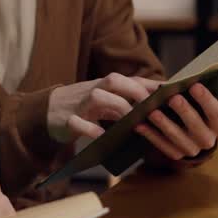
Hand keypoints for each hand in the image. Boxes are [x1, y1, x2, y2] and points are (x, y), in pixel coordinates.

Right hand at [47, 72, 162, 142]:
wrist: (47, 111)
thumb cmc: (84, 107)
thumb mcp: (106, 101)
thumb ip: (127, 103)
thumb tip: (157, 111)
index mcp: (105, 86)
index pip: (131, 79)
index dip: (150, 84)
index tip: (170, 92)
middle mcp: (93, 90)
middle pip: (114, 80)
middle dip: (134, 90)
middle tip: (151, 105)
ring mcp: (78, 104)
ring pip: (96, 96)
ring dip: (116, 106)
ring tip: (131, 119)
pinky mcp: (65, 120)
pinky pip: (77, 122)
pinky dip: (90, 129)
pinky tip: (102, 137)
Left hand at [135, 58, 217, 162]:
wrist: (195, 126)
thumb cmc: (208, 104)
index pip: (216, 113)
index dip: (206, 100)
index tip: (194, 85)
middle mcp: (207, 139)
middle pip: (196, 127)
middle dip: (184, 112)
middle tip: (172, 96)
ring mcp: (190, 148)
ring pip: (177, 139)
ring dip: (164, 125)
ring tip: (152, 111)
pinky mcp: (174, 153)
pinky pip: (162, 146)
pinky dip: (150, 136)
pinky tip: (139, 124)